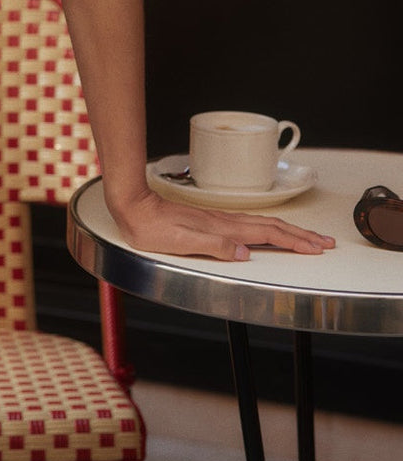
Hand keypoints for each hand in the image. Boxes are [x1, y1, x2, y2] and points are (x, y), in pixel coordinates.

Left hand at [110, 187, 335, 261]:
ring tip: (308, 237)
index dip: (293, 242)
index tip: (316, 248)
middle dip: (301, 236)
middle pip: (272, 227)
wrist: (134, 207)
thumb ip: (212, 246)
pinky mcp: (213, 221)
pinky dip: (269, 229)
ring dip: (289, 231)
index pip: (267, 235)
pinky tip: (270, 233)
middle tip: (326, 243)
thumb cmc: (152, 228)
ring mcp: (220, 220)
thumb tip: (244, 253)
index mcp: (223, 228)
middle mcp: (225, 222)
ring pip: (263, 225)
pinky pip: (250, 225)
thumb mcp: (179, 242)